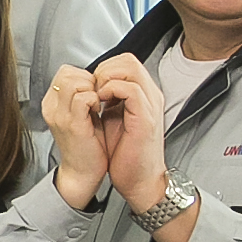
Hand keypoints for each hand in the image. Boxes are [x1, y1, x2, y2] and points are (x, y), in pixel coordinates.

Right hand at [40, 66, 111, 209]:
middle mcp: (51, 107)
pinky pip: (83, 97)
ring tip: (97, 104)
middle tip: (97, 96)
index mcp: (52, 103)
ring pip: (74, 82)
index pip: (65, 71)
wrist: (83, 173)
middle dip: (88, 79)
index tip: (93, 91)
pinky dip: (95, 99)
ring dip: (92, 88)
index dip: (84, 76)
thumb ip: (81, 95)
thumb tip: (94, 77)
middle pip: (67, 73)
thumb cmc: (86, 145)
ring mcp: (59, 115)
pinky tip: (98, 111)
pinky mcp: (71, 124)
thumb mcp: (80, 114)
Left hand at [91, 52, 169, 213]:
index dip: (104, 68)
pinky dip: (111, 91)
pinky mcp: (145, 118)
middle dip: (104, 69)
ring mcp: (150, 105)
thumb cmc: (126, 155)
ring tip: (96, 95)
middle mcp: (150, 96)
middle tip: (92, 89)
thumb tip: (92, 87)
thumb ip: (110, 100)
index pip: (126, 62)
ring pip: (130, 68)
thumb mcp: (115, 119)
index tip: (91, 86)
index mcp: (143, 95)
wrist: (140, 181)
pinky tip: (101, 103)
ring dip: (106, 78)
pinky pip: (131, 89)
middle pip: (128, 60)